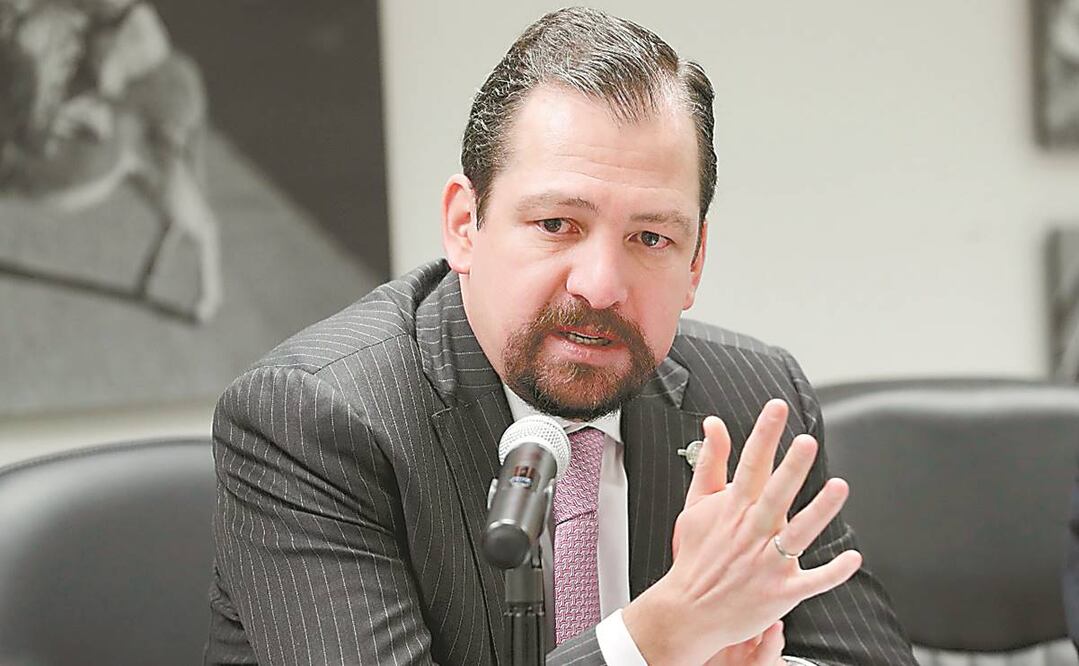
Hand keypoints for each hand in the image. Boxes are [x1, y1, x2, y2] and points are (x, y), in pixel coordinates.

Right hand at [622, 399, 861, 665]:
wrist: (687, 610)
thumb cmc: (696, 554)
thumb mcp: (696, 504)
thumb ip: (710, 462)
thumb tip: (714, 423)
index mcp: (732, 508)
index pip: (750, 463)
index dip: (764, 434)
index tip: (777, 408)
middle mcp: (751, 532)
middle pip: (775, 495)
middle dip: (791, 468)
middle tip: (806, 442)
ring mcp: (766, 563)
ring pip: (797, 534)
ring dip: (819, 511)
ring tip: (839, 487)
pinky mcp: (780, 592)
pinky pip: (811, 581)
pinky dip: (832, 572)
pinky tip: (852, 557)